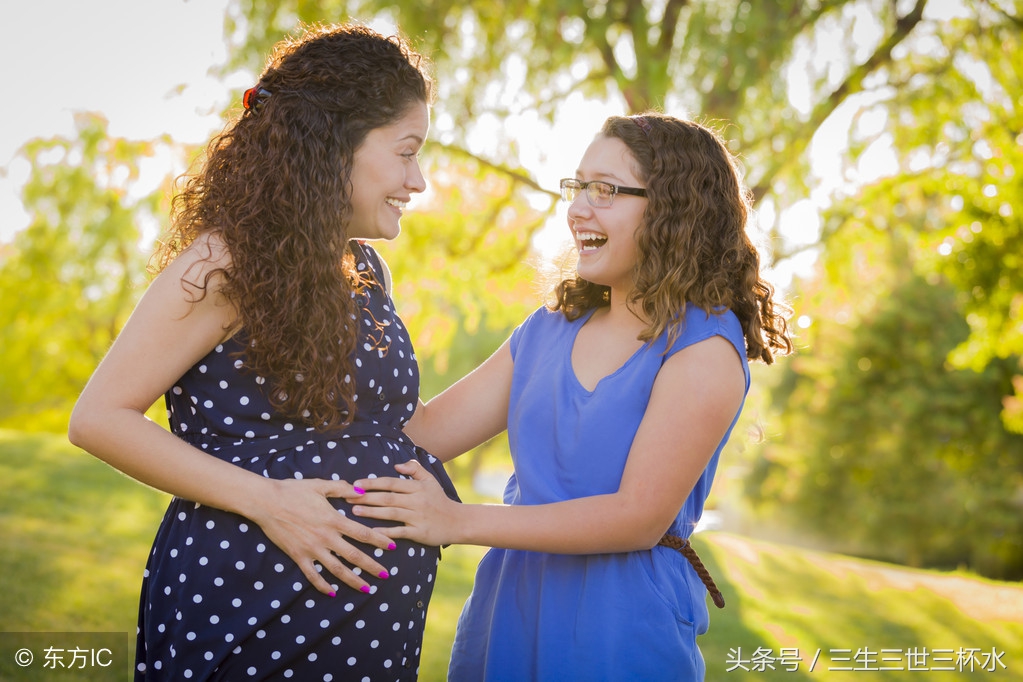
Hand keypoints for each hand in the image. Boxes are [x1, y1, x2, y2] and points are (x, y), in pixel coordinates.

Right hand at [247, 477, 397, 595]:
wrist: (266, 502)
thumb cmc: (294, 490)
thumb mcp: (320, 485)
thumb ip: (342, 489)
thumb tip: (361, 491)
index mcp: (333, 519)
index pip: (362, 533)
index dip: (379, 541)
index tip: (392, 547)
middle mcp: (325, 537)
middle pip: (354, 556)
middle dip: (372, 566)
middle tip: (386, 575)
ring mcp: (312, 549)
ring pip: (336, 570)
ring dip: (352, 580)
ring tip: (366, 589)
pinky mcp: (298, 556)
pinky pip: (313, 575)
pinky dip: (323, 585)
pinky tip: (333, 593)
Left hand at [351, 460, 461, 546]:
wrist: (458, 522)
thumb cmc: (440, 501)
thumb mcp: (431, 481)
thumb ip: (415, 469)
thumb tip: (396, 464)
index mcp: (417, 487)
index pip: (391, 483)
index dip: (373, 483)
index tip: (356, 484)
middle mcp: (417, 501)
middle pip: (388, 498)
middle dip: (366, 497)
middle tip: (348, 498)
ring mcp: (418, 517)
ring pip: (391, 513)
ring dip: (371, 512)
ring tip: (354, 512)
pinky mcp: (419, 532)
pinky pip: (400, 532)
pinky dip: (386, 532)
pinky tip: (372, 532)